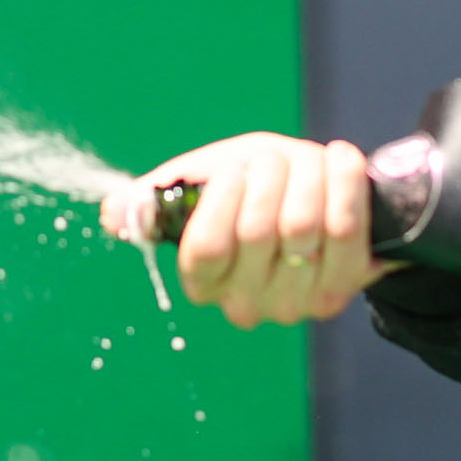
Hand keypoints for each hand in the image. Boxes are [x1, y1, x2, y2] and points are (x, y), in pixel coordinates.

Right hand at [100, 132, 396, 328]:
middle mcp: (249, 301)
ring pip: (304, 224)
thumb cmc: (252, 192)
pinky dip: (343, 182)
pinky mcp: (346, 283)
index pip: (206, 249)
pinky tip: (338, 159)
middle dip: (267, 176)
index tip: (235, 170)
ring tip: (305, 159)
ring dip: (306, 174)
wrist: (322, 205)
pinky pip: (347, 227)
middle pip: (258, 231)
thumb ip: (157, 199)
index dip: (222, 201)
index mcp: (204, 282)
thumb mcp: (200, 187)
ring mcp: (299, 298)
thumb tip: (113, 213)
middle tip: (272, 158)